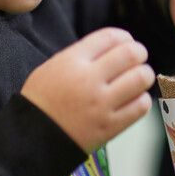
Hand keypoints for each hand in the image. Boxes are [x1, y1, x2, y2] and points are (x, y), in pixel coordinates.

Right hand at [21, 28, 153, 151]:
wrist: (31, 139)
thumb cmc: (42, 101)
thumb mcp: (54, 67)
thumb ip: (84, 54)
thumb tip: (117, 47)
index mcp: (72, 61)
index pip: (111, 37)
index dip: (125, 37)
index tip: (127, 42)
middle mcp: (88, 80)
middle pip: (131, 54)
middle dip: (139, 53)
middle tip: (138, 59)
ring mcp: (100, 104)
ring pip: (141, 78)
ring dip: (143, 75)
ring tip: (138, 79)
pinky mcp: (109, 127)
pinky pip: (141, 106)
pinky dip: (142, 100)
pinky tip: (133, 100)